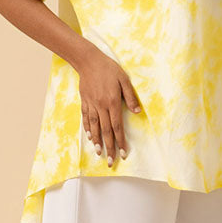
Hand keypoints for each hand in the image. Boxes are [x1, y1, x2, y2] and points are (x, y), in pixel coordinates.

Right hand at [78, 49, 141, 167]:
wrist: (89, 61)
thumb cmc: (109, 69)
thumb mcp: (124, 79)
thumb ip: (130, 96)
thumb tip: (137, 111)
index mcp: (112, 102)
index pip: (117, 126)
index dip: (120, 141)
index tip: (124, 153)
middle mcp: (101, 106)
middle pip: (106, 131)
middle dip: (109, 147)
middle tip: (111, 161)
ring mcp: (91, 105)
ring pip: (94, 127)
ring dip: (97, 141)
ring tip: (99, 153)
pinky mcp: (85, 102)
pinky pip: (86, 118)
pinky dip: (88, 129)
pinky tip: (90, 137)